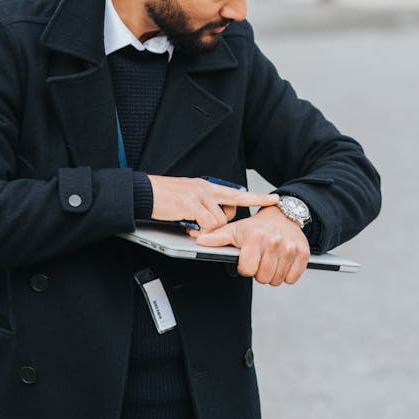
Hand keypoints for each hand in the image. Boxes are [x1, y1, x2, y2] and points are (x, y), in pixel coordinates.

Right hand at [148, 176, 278, 231]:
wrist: (144, 191)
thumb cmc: (164, 196)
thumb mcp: (189, 197)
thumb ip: (203, 204)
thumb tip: (212, 218)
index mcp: (208, 187)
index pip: (237, 194)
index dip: (257, 197)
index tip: (273, 199)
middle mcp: (206, 189)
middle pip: (230, 211)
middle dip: (223, 224)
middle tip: (205, 226)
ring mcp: (199, 196)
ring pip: (218, 221)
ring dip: (207, 229)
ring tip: (191, 226)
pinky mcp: (190, 204)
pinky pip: (207, 224)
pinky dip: (200, 231)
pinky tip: (188, 228)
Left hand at [190, 205, 309, 284]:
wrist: (284, 215)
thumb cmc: (257, 226)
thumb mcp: (236, 229)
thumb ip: (217, 237)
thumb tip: (199, 241)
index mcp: (255, 237)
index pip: (247, 270)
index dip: (245, 267)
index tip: (249, 258)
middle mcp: (274, 241)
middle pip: (263, 278)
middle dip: (260, 271)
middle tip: (261, 258)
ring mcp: (290, 248)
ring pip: (277, 280)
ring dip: (273, 274)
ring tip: (271, 259)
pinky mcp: (303, 253)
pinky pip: (292, 278)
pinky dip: (287, 274)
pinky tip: (282, 262)